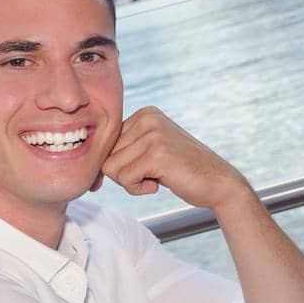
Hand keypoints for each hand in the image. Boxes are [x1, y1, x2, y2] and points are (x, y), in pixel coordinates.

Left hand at [98, 106, 249, 210]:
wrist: (218, 183)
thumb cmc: (181, 171)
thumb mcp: (150, 151)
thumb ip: (123, 151)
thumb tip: (85, 170)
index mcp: (145, 113)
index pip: (106, 143)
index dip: (118, 163)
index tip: (140, 171)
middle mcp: (147, 118)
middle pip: (106, 155)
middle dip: (125, 173)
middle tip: (153, 174)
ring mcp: (153, 134)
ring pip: (111, 168)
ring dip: (131, 183)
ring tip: (157, 177)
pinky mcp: (156, 153)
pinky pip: (124, 179)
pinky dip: (138, 189)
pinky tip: (159, 184)